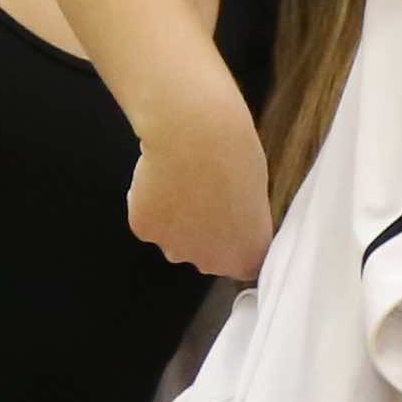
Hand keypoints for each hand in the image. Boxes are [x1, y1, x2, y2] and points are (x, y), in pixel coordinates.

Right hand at [127, 97, 271, 280]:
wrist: (196, 136)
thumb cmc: (235, 155)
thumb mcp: (257, 193)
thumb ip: (243, 220)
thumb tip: (231, 218)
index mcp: (246, 255)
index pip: (243, 264)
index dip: (236, 241)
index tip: (232, 219)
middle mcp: (210, 263)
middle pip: (205, 256)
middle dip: (204, 234)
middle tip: (204, 196)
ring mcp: (174, 249)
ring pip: (173, 240)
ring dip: (176, 221)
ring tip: (181, 183)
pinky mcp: (144, 231)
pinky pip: (148, 221)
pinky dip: (151, 205)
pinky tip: (159, 178)